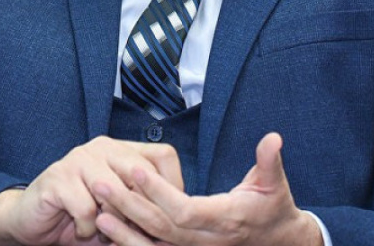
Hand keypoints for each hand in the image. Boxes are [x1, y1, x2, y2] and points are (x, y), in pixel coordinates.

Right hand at [0, 136, 183, 245]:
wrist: (30, 220)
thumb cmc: (80, 216)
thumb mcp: (118, 209)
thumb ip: (143, 204)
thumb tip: (180, 219)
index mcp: (120, 149)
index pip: (163, 156)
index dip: (174, 188)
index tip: (169, 216)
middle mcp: (101, 147)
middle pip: (142, 173)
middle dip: (145, 212)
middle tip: (138, 233)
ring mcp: (78, 159)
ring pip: (116, 193)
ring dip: (114, 223)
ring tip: (105, 232)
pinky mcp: (58, 178)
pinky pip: (88, 209)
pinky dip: (89, 229)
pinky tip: (82, 231)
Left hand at [91, 132, 322, 245]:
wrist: (277, 241)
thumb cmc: (273, 207)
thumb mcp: (275, 183)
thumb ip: (269, 161)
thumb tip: (273, 138)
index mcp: (225, 219)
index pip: (185, 210)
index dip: (159, 192)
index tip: (135, 170)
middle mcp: (207, 240)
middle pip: (162, 228)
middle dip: (130, 206)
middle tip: (100, 184)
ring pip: (154, 245)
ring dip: (124, 231)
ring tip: (97, 210)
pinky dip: (131, 244)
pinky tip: (108, 230)